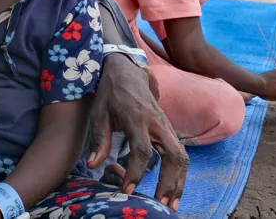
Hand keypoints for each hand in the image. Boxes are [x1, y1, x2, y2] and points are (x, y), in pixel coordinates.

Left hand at [88, 55, 187, 211]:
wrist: (126, 70)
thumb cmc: (110, 93)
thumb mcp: (99, 113)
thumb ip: (99, 140)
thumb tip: (93, 165)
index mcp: (137, 117)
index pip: (141, 150)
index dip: (136, 172)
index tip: (128, 190)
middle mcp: (157, 122)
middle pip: (173, 155)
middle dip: (170, 182)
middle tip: (162, 205)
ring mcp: (166, 125)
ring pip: (182, 156)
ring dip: (179, 182)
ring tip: (171, 204)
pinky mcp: (169, 129)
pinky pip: (179, 153)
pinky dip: (179, 173)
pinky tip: (172, 189)